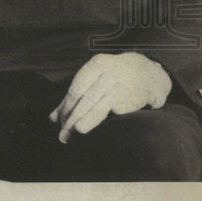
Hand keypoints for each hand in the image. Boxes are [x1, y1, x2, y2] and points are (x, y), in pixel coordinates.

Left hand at [49, 52, 172, 143]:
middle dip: (71, 117)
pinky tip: (88, 127)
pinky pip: (110, 112)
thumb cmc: (114, 76)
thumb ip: (75, 96)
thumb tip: (53, 117)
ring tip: (71, 134)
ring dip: (81, 122)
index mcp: (96, 65)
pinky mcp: (129, 100)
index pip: (76, 88)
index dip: (66, 106)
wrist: (148, 74)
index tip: (58, 121)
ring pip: (96, 107)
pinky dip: (96, 120)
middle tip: (62, 133)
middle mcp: (108, 74)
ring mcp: (120, 87)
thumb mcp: (95, 78)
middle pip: (84, 98)